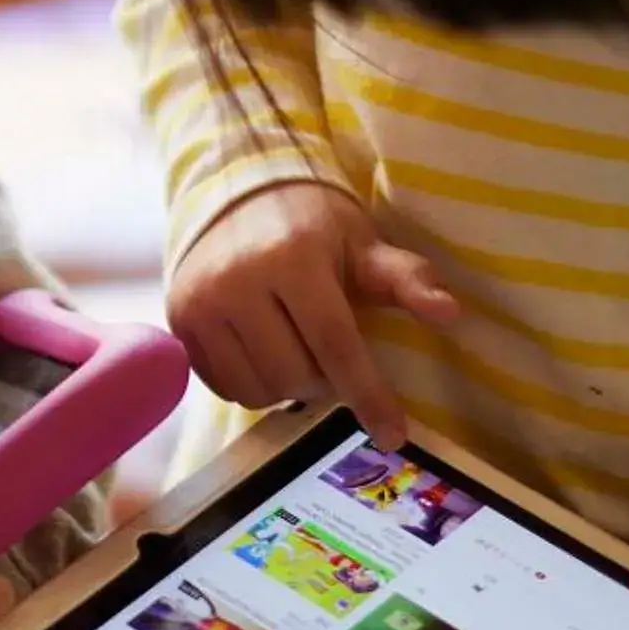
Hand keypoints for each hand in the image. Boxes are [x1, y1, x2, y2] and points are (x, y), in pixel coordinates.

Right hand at [167, 180, 459, 447]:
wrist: (235, 193)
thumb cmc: (311, 224)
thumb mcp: (362, 243)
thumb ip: (405, 278)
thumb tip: (450, 313)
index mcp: (292, 256)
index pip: (335, 343)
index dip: (368, 394)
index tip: (393, 436)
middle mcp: (238, 280)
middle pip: (295, 374)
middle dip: (325, 381)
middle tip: (332, 357)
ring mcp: (201, 303)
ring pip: (258, 389)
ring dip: (289, 387)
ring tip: (297, 352)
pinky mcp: (178, 321)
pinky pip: (224, 386)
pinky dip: (254, 384)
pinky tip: (264, 353)